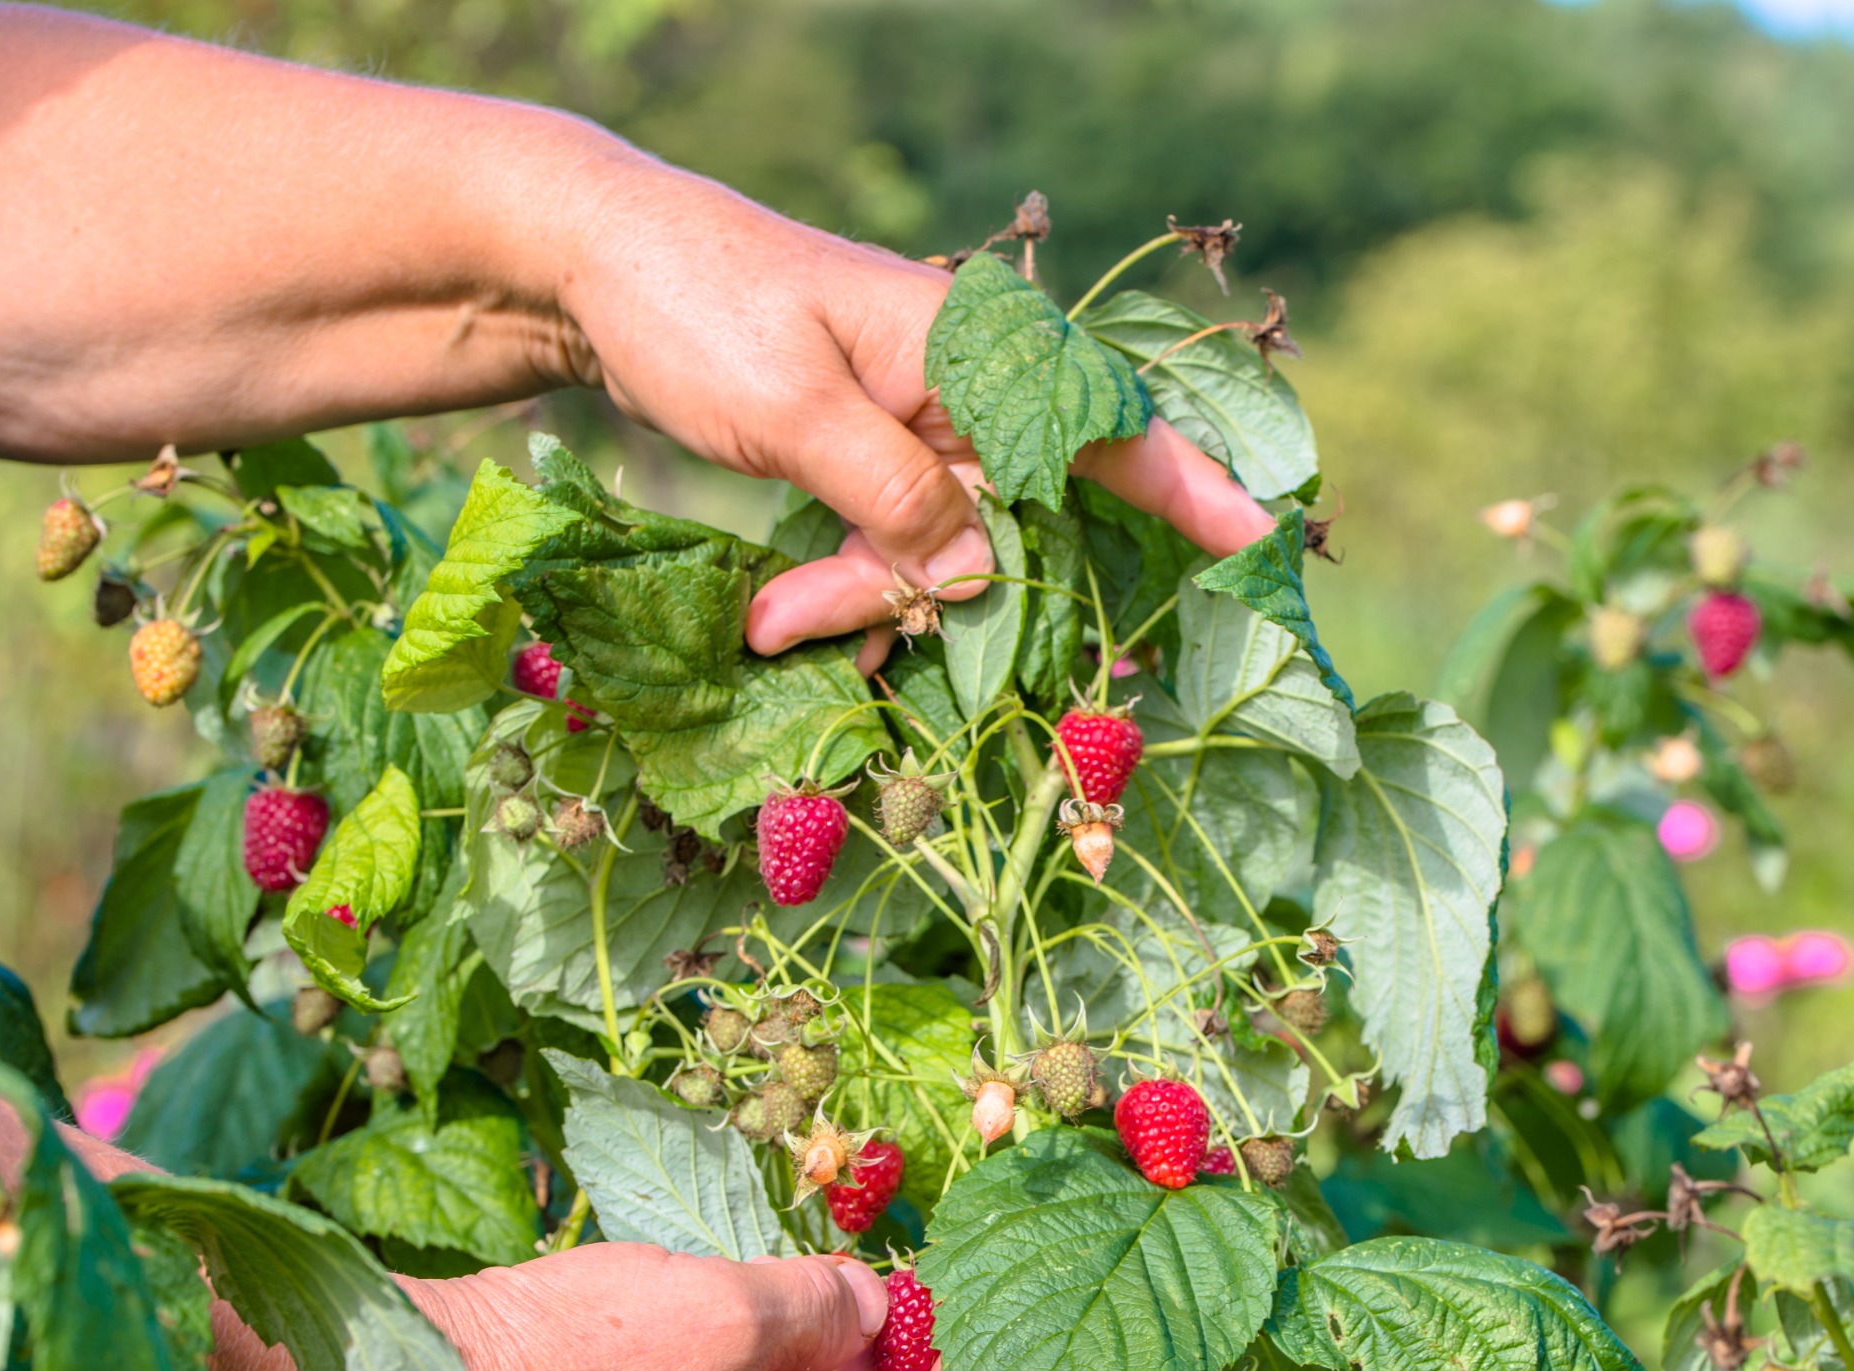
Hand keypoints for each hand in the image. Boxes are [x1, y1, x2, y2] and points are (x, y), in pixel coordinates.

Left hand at [552, 161, 1277, 668]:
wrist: (589, 265)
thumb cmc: (696, 305)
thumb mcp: (793, 413)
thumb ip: (898, 499)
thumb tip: (984, 577)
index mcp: (971, 352)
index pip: (1109, 428)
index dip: (1193, 493)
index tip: (1263, 546)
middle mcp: (964, 392)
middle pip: (1018, 524)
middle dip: (944, 595)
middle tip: (824, 624)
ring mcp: (919, 429)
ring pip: (951, 552)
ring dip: (868, 600)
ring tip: (770, 621)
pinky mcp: (872, 461)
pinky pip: (896, 548)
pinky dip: (845, 589)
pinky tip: (777, 615)